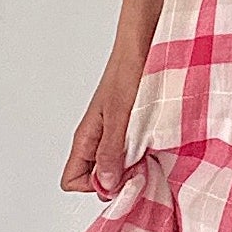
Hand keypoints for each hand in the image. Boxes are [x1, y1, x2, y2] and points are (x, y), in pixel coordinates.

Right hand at [60, 44, 149, 198]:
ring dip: (134, 170)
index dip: (93, 187)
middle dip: (117, 182)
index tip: (120, 178)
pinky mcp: (132, 129)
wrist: (145, 45)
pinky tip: (159, 147)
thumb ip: (111, 149)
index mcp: (86, 138)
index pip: (72, 181)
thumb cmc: (128, 72)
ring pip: (116, 168)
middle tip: (142, 169)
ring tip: (152, 156)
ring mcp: (115, 136)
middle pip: (95, 179)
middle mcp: (97, 141)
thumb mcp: (120, 114)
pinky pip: (132, 154)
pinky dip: (145, 157)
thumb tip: (104, 184)